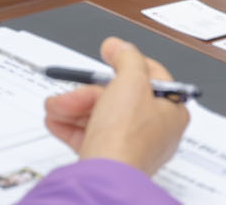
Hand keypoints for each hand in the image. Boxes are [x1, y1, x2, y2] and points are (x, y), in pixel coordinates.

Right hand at [43, 37, 188, 177]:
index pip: (152, 78)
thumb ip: (126, 58)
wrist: (103, 178)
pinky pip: (90, 138)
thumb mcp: (131, 81)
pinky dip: (71, 126)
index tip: (109, 54)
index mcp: (172, 111)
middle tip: (69, 89)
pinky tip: (55, 119)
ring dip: (74, 107)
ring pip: (101, 117)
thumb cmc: (126, 134)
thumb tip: (120, 46)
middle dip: (88, 92)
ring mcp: (132, 148)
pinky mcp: (110, 162)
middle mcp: (155, 131)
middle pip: (119, 99)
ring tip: (54, 106)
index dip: (127, 63)